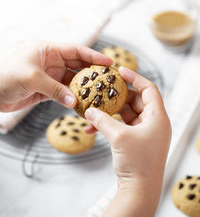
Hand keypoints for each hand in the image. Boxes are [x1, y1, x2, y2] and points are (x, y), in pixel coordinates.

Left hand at [0, 42, 111, 111]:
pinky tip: (82, 104)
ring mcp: (50, 76)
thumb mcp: (33, 78)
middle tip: (108, 79)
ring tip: (98, 94)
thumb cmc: (6, 76)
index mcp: (48, 50)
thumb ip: (55, 89)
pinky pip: (64, 93)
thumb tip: (74, 101)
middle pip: (77, 64)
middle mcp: (51, 61)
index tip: (108, 62)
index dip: (93, 55)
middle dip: (92, 72)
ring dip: (83, 87)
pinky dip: (72, 99)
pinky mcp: (47, 90)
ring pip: (72, 81)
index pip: (76, 50)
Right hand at [85, 67, 170, 216]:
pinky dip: (107, 126)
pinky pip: (120, 126)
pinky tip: (91, 129)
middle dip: (115, 97)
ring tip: (92, 112)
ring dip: (108, 113)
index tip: (120, 71)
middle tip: (101, 90)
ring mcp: (144, 132)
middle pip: (134, 100)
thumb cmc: (138, 163)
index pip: (148, 89)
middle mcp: (153, 122)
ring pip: (125, 114)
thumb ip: (102, 120)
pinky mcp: (135, 140)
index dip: (135, 78)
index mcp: (157, 117)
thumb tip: (89, 110)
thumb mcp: (118, 136)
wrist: (139, 191)